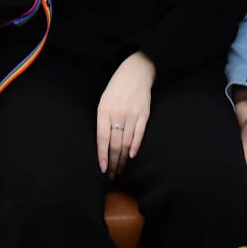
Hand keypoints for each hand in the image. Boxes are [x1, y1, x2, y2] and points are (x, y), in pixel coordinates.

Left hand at [96, 51, 155, 180]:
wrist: (136, 71)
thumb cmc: (117, 88)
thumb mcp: (104, 101)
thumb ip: (103, 120)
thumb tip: (103, 144)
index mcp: (104, 109)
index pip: (102, 137)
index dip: (102, 155)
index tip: (102, 169)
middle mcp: (118, 112)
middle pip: (115, 143)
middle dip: (113, 162)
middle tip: (112, 175)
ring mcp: (132, 113)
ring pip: (127, 142)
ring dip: (124, 158)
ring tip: (121, 170)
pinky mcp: (144, 113)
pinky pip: (139, 134)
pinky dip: (136, 146)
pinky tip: (132, 156)